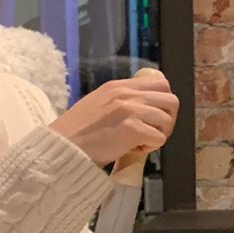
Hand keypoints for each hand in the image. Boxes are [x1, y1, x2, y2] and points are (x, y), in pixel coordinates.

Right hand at [50, 68, 178, 166]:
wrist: (63, 146)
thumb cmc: (77, 131)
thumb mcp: (99, 102)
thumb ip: (120, 100)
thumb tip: (142, 105)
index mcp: (119, 86)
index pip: (160, 82)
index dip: (163, 102)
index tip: (153, 117)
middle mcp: (127, 94)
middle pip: (171, 100)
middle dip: (168, 119)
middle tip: (153, 132)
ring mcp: (130, 110)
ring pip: (167, 120)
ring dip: (159, 135)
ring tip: (141, 142)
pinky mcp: (132, 129)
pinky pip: (159, 138)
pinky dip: (151, 148)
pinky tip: (134, 150)